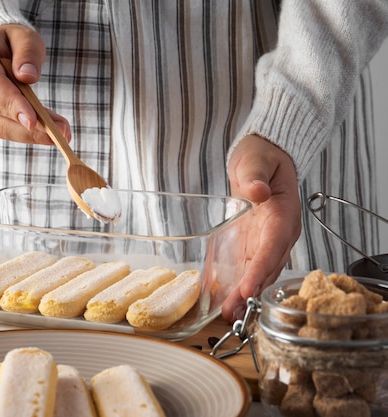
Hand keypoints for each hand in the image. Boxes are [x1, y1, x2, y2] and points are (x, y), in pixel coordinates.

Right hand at [0, 24, 70, 144]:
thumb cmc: (11, 42)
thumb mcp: (24, 36)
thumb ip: (27, 52)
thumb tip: (28, 76)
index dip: (11, 104)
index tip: (32, 121)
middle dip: (29, 124)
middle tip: (61, 131)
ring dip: (30, 134)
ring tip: (59, 135)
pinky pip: (2, 129)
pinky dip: (25, 134)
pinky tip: (47, 134)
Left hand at [222, 135, 301, 321]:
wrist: (263, 157)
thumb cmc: (261, 157)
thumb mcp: (255, 160)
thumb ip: (255, 175)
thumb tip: (257, 191)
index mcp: (283, 215)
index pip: (272, 247)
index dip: (260, 270)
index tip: (248, 289)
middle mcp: (279, 234)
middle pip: (267, 268)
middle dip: (251, 291)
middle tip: (234, 313)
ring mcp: (266, 241)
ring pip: (258, 273)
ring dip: (244, 294)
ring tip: (229, 314)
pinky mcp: (254, 243)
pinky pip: (247, 267)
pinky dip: (237, 284)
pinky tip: (223, 299)